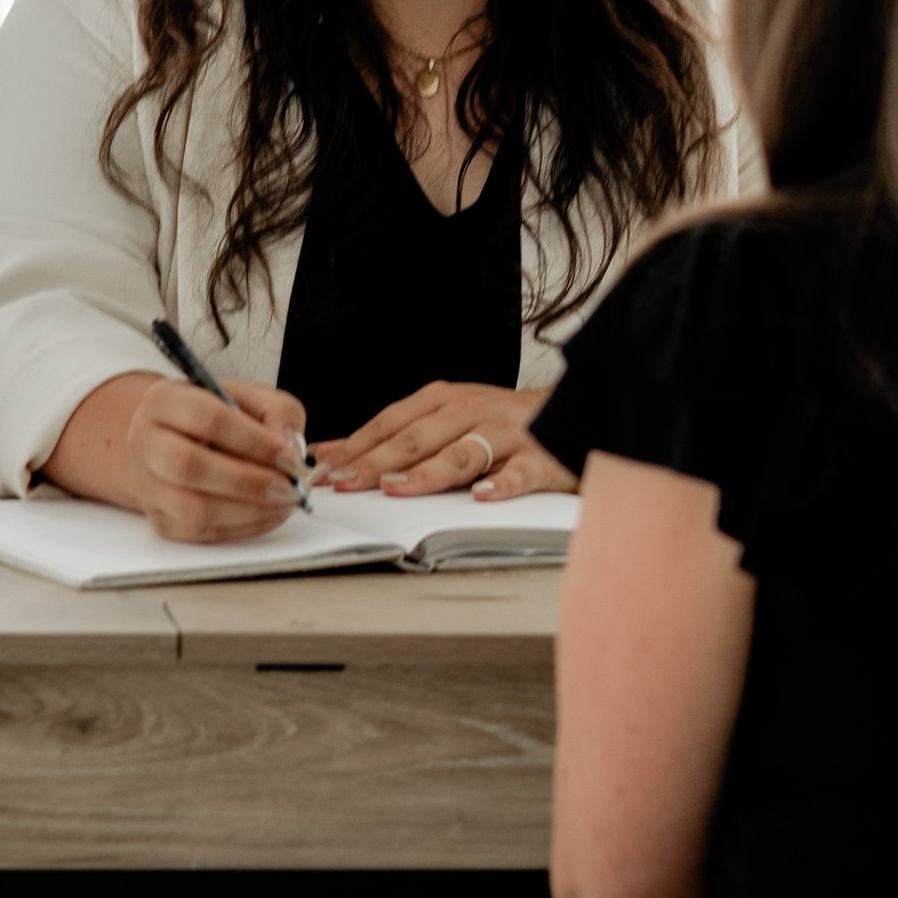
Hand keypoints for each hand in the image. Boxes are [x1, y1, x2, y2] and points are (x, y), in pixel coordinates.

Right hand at [45, 370, 309, 541]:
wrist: (177, 441)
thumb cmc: (218, 418)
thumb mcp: (251, 398)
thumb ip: (279, 413)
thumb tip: (290, 447)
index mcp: (165, 401)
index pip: (208, 419)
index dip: (254, 441)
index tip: (289, 457)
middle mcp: (146, 442)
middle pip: (189, 467)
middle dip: (248, 482)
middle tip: (287, 487)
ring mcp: (148, 485)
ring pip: (192, 509)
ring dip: (247, 511)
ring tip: (283, 503)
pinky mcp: (160, 519)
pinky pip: (199, 533)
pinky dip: (242, 528)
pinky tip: (267, 514)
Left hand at [312, 379, 574, 501]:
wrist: (574, 412)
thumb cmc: (499, 424)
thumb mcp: (443, 419)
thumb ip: (391, 437)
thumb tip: (329, 452)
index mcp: (444, 400)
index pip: (390, 423)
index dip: (355, 447)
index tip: (323, 472)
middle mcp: (472, 410)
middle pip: (416, 439)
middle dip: (376, 462)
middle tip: (345, 484)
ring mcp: (506, 433)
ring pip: (461, 454)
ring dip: (427, 472)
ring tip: (398, 488)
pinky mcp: (541, 456)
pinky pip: (519, 472)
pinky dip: (502, 484)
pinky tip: (483, 497)